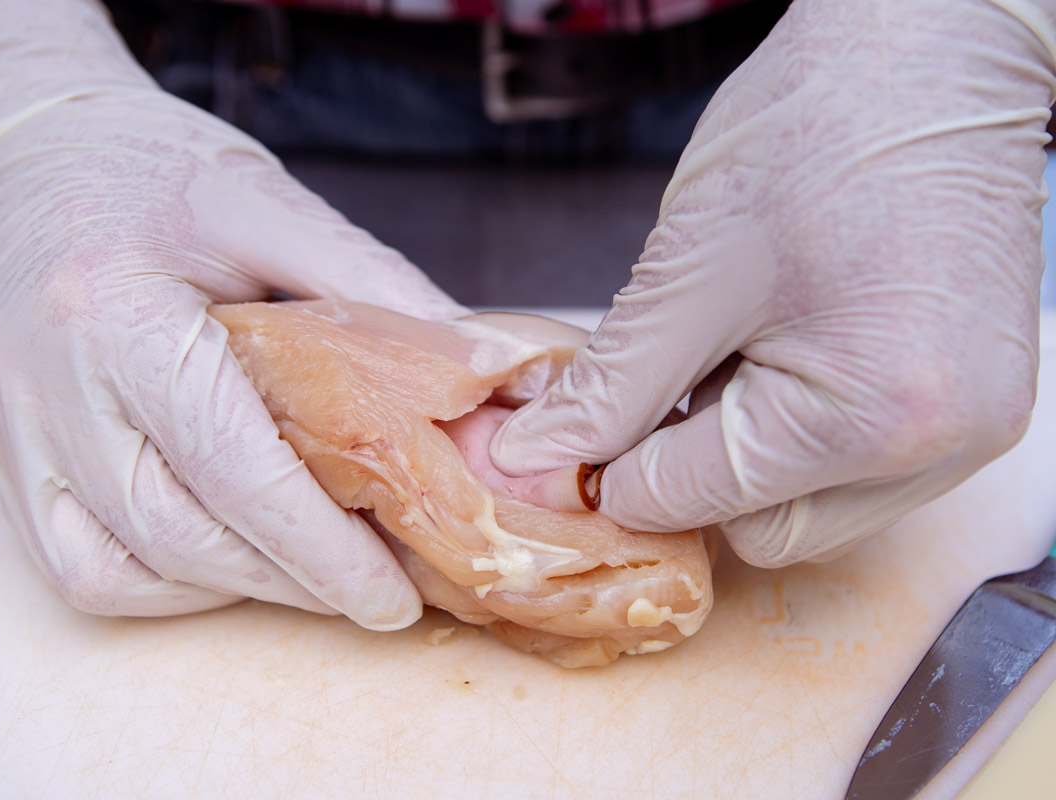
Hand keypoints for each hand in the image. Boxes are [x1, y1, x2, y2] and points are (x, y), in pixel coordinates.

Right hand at [0, 0, 464, 625]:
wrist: (35, 152)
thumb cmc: (152, 167)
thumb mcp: (271, 207)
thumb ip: (374, 289)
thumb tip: (484, 366)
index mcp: (117, 309)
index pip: (229, 463)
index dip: (318, 547)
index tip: (389, 597)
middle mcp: (49, 383)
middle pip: (179, 531)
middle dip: (290, 579)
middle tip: (374, 588)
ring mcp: (18, 429)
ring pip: (123, 565)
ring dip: (232, 587)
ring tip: (311, 570)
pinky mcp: (9, 454)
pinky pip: (76, 566)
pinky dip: (162, 582)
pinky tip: (223, 557)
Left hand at [492, 0, 1054, 566]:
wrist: (933, 55)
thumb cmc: (817, 133)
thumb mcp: (688, 270)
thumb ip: (608, 387)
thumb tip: (535, 461)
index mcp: (872, 417)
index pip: (691, 501)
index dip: (613, 468)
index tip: (572, 432)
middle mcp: (940, 450)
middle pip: (758, 530)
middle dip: (689, 467)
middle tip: (673, 371)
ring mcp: (969, 435)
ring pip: (806, 510)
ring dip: (745, 456)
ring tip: (741, 349)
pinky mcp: (973, 410)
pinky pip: (854, 471)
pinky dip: (797, 436)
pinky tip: (786, 355)